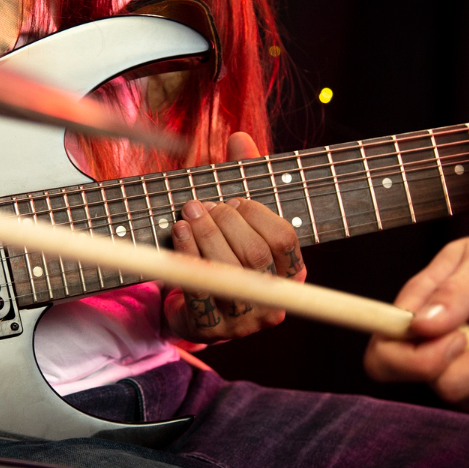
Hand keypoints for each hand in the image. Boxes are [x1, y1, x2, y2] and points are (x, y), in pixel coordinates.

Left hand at [163, 132, 307, 342]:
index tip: (235, 200)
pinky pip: (199, 293)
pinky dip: (187, 258)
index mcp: (291, 274)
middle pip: (254, 257)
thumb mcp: (237, 218)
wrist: (192, 307)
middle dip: (225, 223)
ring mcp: (243, 320)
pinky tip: (177, 235)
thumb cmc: (222, 253)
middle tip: (202, 205)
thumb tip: (239, 138)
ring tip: (188, 213)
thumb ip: (245, 177)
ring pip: (228, 275)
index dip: (257, 214)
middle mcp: (273, 301)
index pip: (284, 240)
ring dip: (204, 237)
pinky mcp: (211, 329)